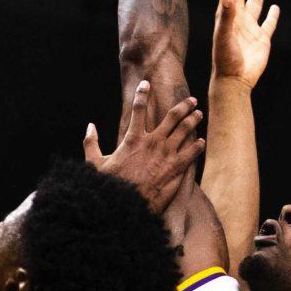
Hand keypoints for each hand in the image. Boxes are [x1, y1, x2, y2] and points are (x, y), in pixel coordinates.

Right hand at [83, 79, 203, 208]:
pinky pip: (190, 154)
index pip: (138, 109)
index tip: (146, 83)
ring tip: (198, 114)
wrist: (126, 207)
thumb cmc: (110, 186)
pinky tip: (201, 142)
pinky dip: (196, 146)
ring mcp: (166, 155)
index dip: (142, 93)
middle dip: (183, 106)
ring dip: (193, 121)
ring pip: (184, 131)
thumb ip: (90, 143)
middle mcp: (152, 143)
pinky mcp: (175, 169)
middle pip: (172, 117)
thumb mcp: (95, 163)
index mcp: (133, 139)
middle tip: (191, 100)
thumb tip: (90, 126)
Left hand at [211, 0, 278, 89]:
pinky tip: (275, 8)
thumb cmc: (225, 60)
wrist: (234, 81)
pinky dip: (272, 15)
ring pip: (256, 3)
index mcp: (227, 14)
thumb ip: (226, 17)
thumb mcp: (223, 37)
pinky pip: (268, 24)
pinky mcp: (261, 40)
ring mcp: (250, 28)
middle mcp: (238, 18)